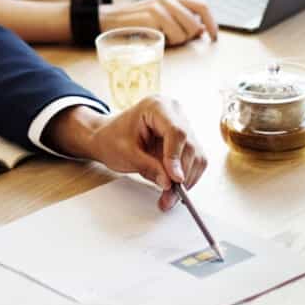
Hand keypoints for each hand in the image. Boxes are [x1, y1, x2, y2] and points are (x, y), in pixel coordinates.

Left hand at [44, 99, 207, 210]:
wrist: (107, 136)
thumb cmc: (112, 138)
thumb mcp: (125, 154)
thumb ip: (148, 166)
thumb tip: (169, 183)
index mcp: (157, 106)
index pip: (176, 131)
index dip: (176, 157)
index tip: (174, 179)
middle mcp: (175, 113)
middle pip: (189, 145)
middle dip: (181, 175)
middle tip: (168, 197)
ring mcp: (182, 125)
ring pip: (197, 156)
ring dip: (186, 180)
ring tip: (168, 198)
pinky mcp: (185, 141)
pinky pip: (195, 161)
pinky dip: (186, 178)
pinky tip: (173, 189)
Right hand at [100, 0, 217, 45]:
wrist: (112, 19)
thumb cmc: (140, 22)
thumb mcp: (163, 15)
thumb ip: (183, 20)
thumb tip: (203, 31)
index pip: (202, 6)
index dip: (212, 23)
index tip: (214, 37)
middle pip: (195, 23)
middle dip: (190, 37)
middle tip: (177, 40)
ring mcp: (160, 7)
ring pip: (185, 32)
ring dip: (177, 41)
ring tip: (163, 37)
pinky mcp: (152, 17)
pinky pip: (172, 36)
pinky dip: (167, 42)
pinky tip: (156, 37)